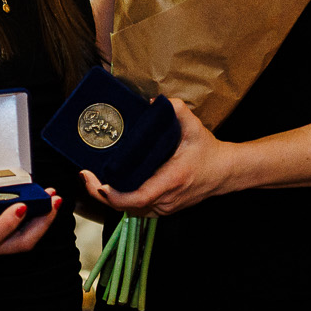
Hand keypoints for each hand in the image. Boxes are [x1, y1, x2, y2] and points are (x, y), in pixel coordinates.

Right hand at [0, 190, 60, 260]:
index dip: (7, 223)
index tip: (21, 205)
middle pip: (18, 243)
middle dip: (40, 223)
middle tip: (53, 201)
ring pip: (23, 240)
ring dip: (42, 222)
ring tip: (53, 199)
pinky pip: (21, 235)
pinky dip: (35, 221)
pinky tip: (41, 203)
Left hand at [81, 99, 233, 215]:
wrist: (225, 172)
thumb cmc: (208, 150)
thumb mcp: (195, 126)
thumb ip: (177, 110)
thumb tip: (153, 100)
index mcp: (172, 180)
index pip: (138, 198)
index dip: (114, 196)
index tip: (98, 183)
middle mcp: (167, 199)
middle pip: (127, 206)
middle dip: (101, 194)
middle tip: (85, 175)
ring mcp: (165, 207)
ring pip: (130, 210)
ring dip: (109, 198)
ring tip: (91, 179)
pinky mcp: (163, 209)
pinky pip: (137, 209)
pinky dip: (120, 200)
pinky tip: (108, 186)